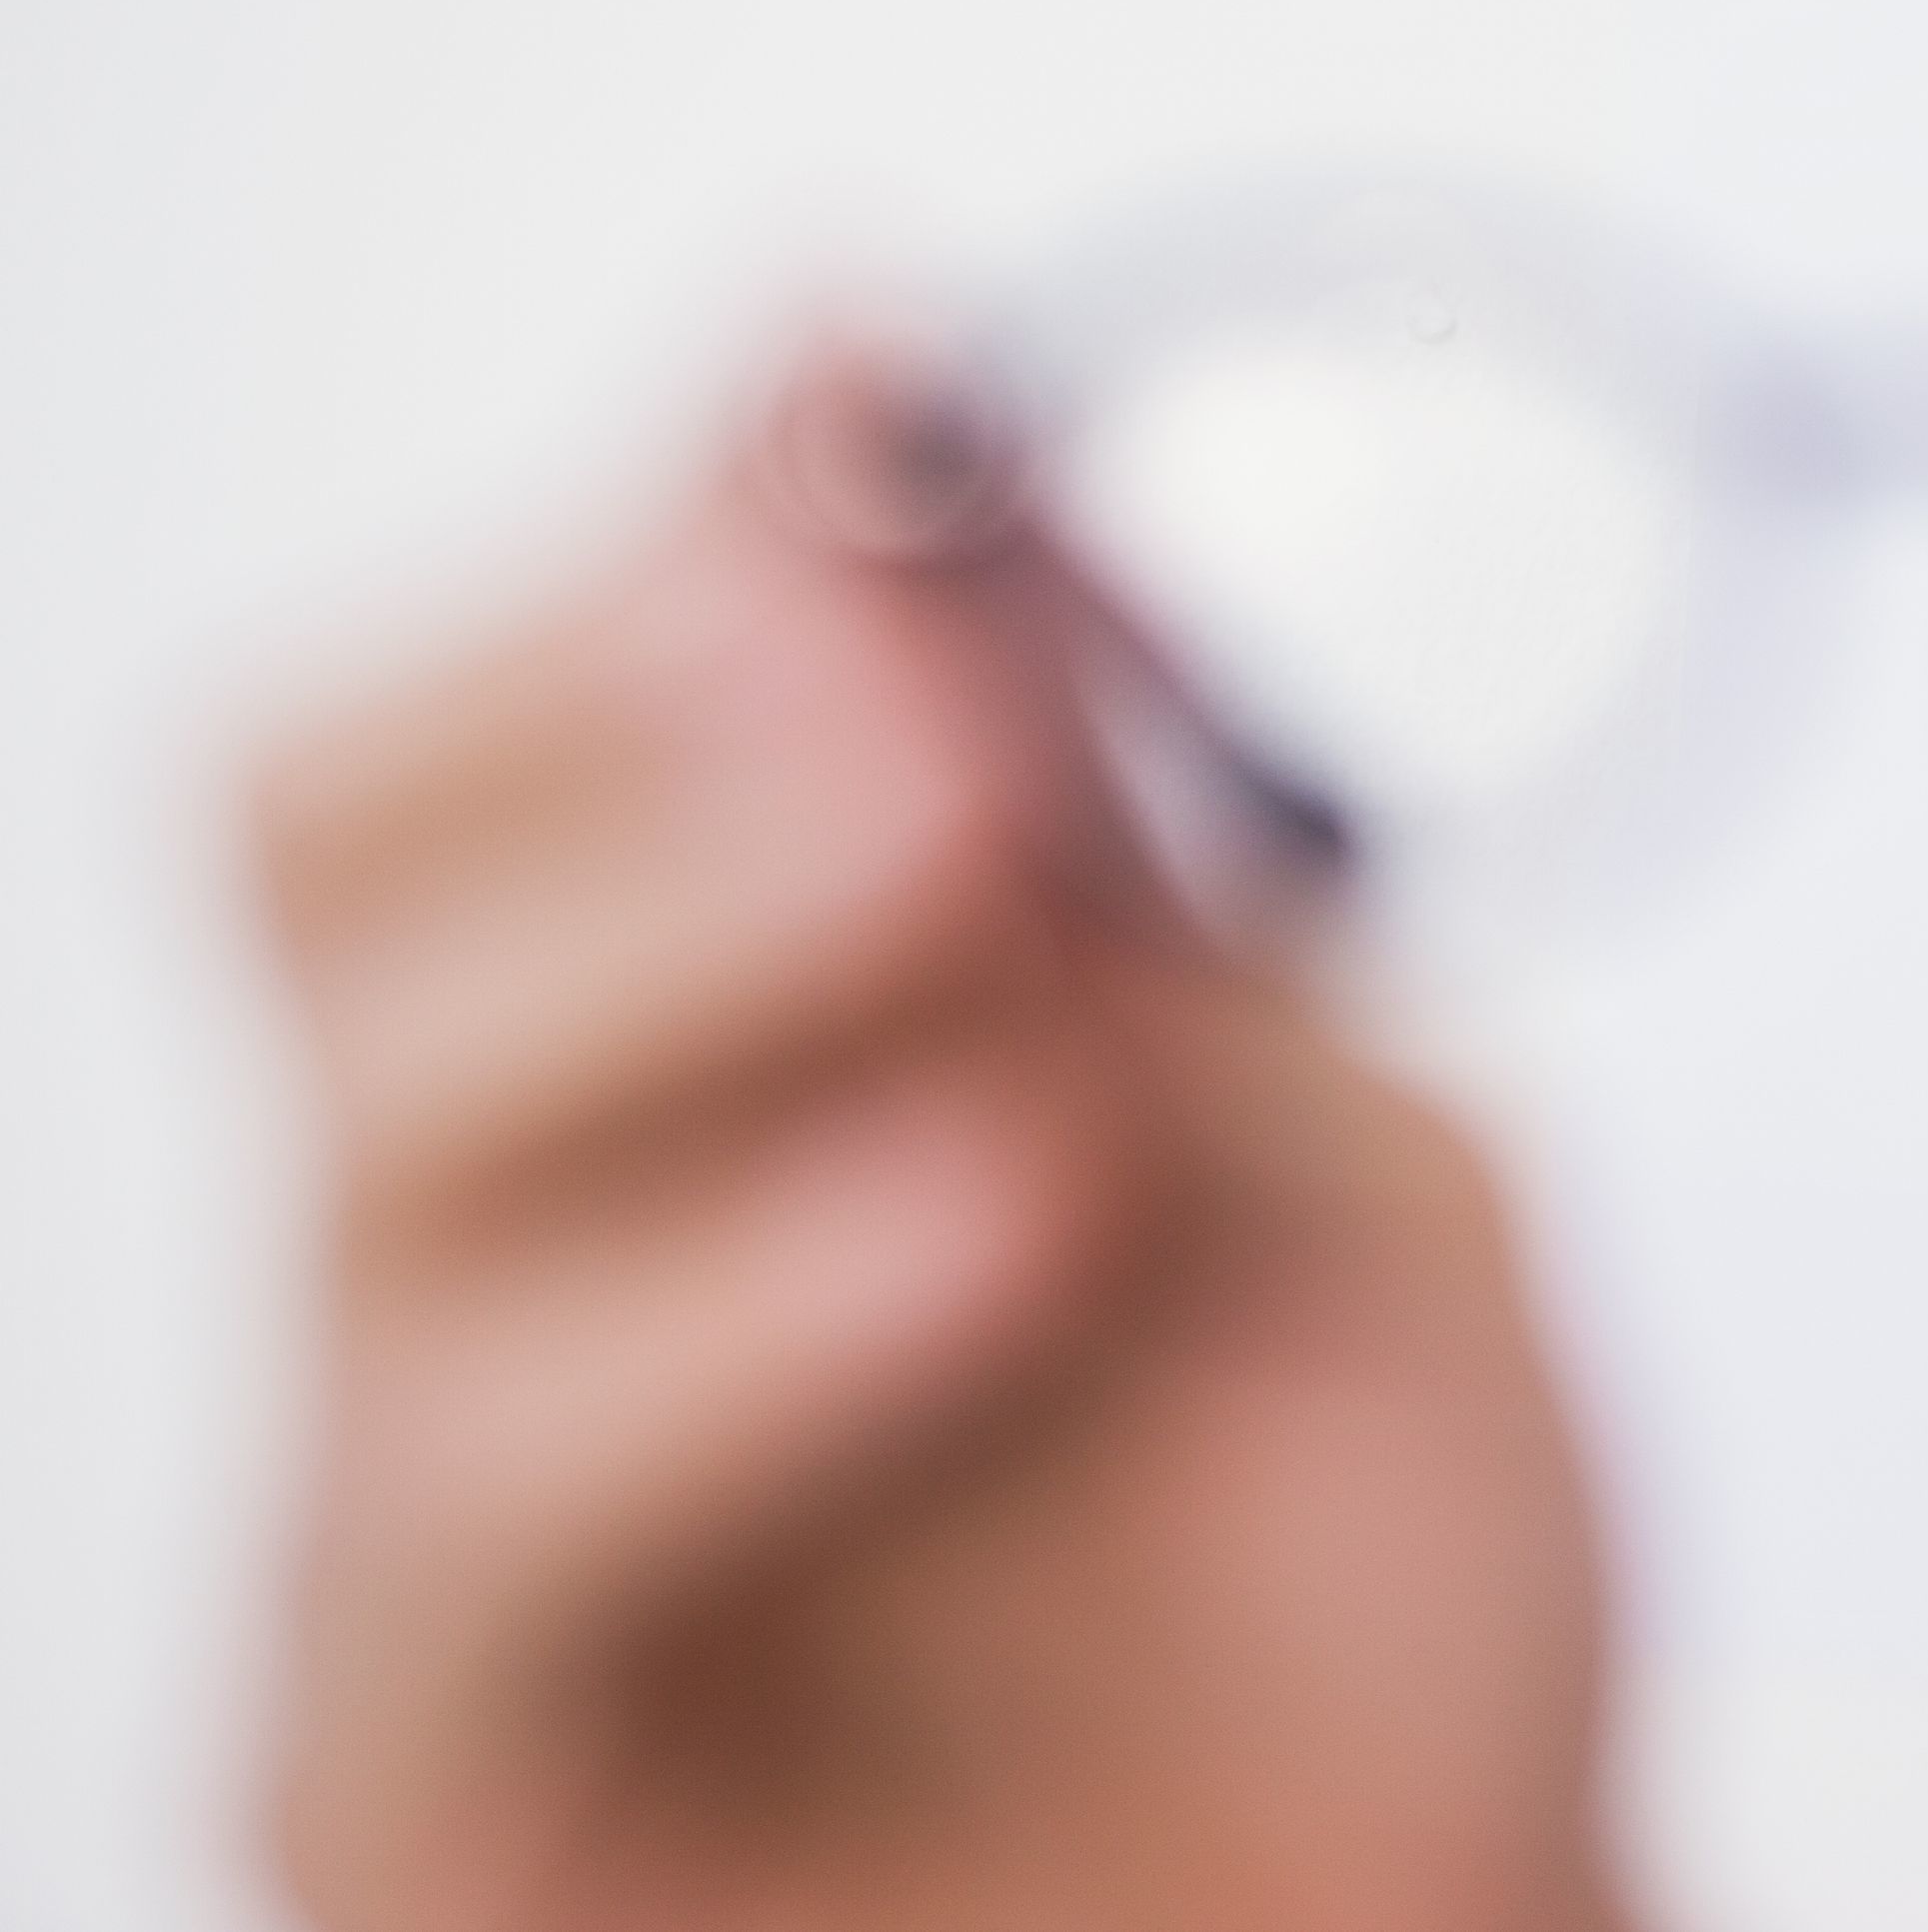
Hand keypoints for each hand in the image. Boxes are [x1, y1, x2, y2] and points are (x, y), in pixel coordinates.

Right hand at [253, 354, 1617, 1931]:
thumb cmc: (1363, 1612)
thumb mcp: (1306, 1137)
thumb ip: (1104, 851)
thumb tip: (909, 434)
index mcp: (687, 1082)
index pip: (518, 717)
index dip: (670, 519)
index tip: (885, 383)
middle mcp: (518, 1269)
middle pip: (319, 863)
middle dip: (623, 692)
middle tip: (910, 647)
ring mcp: (446, 1540)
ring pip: (367, 1157)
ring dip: (696, 947)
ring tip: (980, 863)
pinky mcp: (439, 1799)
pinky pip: (455, 1537)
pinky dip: (740, 1320)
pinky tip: (1005, 1204)